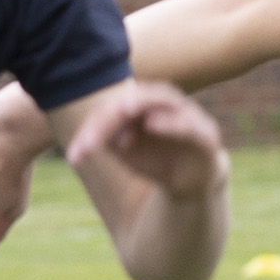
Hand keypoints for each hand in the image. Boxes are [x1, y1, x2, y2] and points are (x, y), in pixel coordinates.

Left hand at [65, 78, 229, 207]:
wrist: (192, 180)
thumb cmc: (156, 161)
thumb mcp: (128, 153)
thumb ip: (113, 139)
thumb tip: (106, 134)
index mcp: (142, 105)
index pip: (112, 108)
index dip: (91, 129)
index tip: (75, 156)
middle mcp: (165, 103)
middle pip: (133, 99)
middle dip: (110, 118)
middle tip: (90, 139)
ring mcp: (187, 115)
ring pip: (163, 100)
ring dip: (142, 103)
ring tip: (123, 109)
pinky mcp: (205, 135)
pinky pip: (188, 124)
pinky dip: (171, 122)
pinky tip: (152, 124)